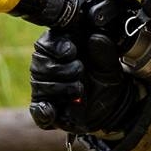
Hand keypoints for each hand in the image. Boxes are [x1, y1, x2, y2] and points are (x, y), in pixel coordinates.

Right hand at [28, 30, 150, 146]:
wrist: (113, 99)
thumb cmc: (105, 73)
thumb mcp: (110, 61)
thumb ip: (104, 48)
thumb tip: (95, 38)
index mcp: (60, 48)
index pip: (44, 44)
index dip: (55, 47)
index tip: (71, 52)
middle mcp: (47, 66)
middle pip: (39, 65)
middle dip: (62, 70)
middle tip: (80, 71)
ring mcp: (45, 87)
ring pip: (39, 86)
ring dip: (60, 89)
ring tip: (79, 90)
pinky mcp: (48, 107)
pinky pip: (36, 110)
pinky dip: (42, 111)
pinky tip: (51, 112)